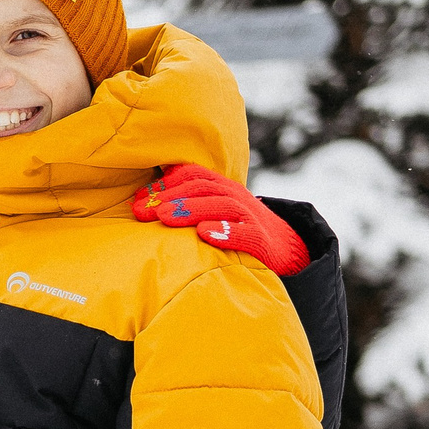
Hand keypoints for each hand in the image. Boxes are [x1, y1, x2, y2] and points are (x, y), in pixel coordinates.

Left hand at [131, 165, 309, 275]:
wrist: (290, 252)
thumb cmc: (242, 232)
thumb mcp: (217, 213)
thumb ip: (191, 206)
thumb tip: (150, 206)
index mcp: (222, 189)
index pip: (192, 176)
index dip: (164, 183)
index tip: (138, 199)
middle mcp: (236, 197)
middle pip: (201, 187)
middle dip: (168, 196)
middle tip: (140, 211)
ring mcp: (251, 216)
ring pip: (221, 204)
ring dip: (191, 209)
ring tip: (165, 217)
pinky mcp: (264, 240)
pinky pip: (246, 233)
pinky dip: (226, 231)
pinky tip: (204, 234)